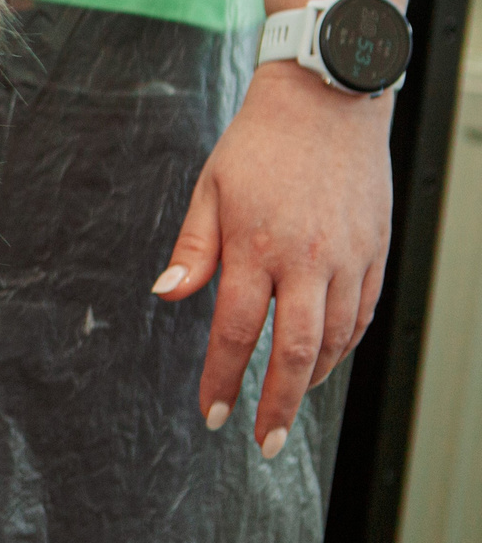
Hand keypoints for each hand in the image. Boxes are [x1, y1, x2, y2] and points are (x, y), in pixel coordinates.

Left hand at [153, 61, 392, 455]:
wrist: (328, 100)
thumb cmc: (259, 144)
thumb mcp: (210, 190)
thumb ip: (192, 249)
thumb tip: (166, 295)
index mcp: (256, 247)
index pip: (234, 332)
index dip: (221, 380)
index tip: (210, 414)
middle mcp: (308, 259)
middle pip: (295, 352)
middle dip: (277, 405)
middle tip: (264, 442)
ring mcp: (349, 257)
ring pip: (335, 339)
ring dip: (311, 381)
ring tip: (288, 405)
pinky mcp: (376, 250)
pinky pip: (364, 313)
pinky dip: (344, 346)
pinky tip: (323, 362)